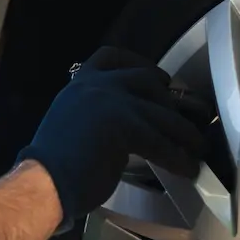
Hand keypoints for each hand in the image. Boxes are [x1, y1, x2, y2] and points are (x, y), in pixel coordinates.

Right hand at [18, 46, 205, 230]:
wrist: (43, 182)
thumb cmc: (52, 167)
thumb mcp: (74, 126)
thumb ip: (97, 118)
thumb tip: (123, 131)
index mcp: (79, 85)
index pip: (110, 57)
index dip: (137, 63)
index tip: (156, 75)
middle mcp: (96, 86)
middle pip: (145, 79)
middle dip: (168, 98)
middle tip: (181, 114)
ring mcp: (112, 102)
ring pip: (161, 112)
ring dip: (184, 131)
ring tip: (196, 146)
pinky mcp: (126, 126)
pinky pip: (161, 141)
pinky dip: (178, 156)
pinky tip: (186, 167)